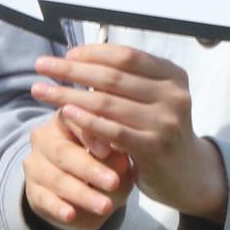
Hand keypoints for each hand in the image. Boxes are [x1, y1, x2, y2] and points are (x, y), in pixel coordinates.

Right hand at [22, 111, 128, 229]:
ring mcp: (35, 164)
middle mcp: (44, 138)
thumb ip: (115, 155)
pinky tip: (71, 215)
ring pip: (56, 179)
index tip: (108, 150)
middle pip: (63, 151)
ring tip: (105, 207)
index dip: (89, 135)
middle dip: (90, 169)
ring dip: (81, 194)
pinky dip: (58, 208)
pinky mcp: (32, 191)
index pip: (73, 120)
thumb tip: (117, 156)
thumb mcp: (116, 159)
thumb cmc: (104, 166)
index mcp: (66, 120)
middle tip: (113, 183)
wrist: (86, 196)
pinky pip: (43, 199)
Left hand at [32, 44, 226, 221]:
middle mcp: (173, 95)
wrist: (188, 175)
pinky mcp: (154, 148)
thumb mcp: (153, 99)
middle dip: (71, 70)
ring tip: (40, 90)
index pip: (126, 56)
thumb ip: (126, 82)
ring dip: (67, 95)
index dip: (92, 53)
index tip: (66, 54)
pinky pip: (112, 131)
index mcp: (172, 76)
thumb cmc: (160, 131)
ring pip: (107, 103)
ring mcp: (165, 122)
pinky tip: (65, 113)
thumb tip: (77, 59)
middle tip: (41, 66)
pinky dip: (86, 121)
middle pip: (112, 77)